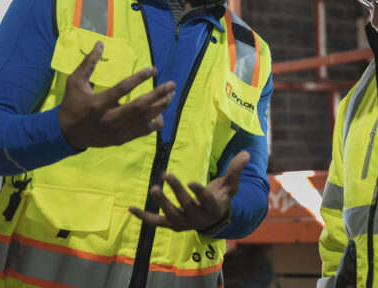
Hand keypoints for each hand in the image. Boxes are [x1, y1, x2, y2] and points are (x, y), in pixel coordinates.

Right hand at [58, 41, 175, 149]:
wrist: (68, 134)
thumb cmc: (72, 104)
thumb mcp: (75, 82)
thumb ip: (88, 63)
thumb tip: (100, 43)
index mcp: (98, 104)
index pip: (122, 89)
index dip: (139, 78)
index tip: (153, 69)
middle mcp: (109, 119)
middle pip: (139, 106)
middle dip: (158, 95)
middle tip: (172, 84)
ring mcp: (117, 131)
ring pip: (145, 119)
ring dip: (161, 106)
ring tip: (170, 95)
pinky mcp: (122, 139)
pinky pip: (144, 131)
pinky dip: (155, 121)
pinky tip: (160, 111)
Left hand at [129, 151, 250, 231]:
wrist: (213, 219)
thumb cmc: (222, 197)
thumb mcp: (231, 184)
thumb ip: (235, 170)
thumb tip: (246, 153)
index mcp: (213, 208)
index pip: (206, 200)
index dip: (199, 192)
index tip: (191, 182)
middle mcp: (198, 218)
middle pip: (186, 205)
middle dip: (176, 191)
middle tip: (167, 175)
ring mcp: (183, 223)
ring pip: (171, 214)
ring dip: (161, 202)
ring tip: (153, 188)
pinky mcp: (172, 225)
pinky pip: (157, 222)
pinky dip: (144, 217)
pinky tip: (132, 208)